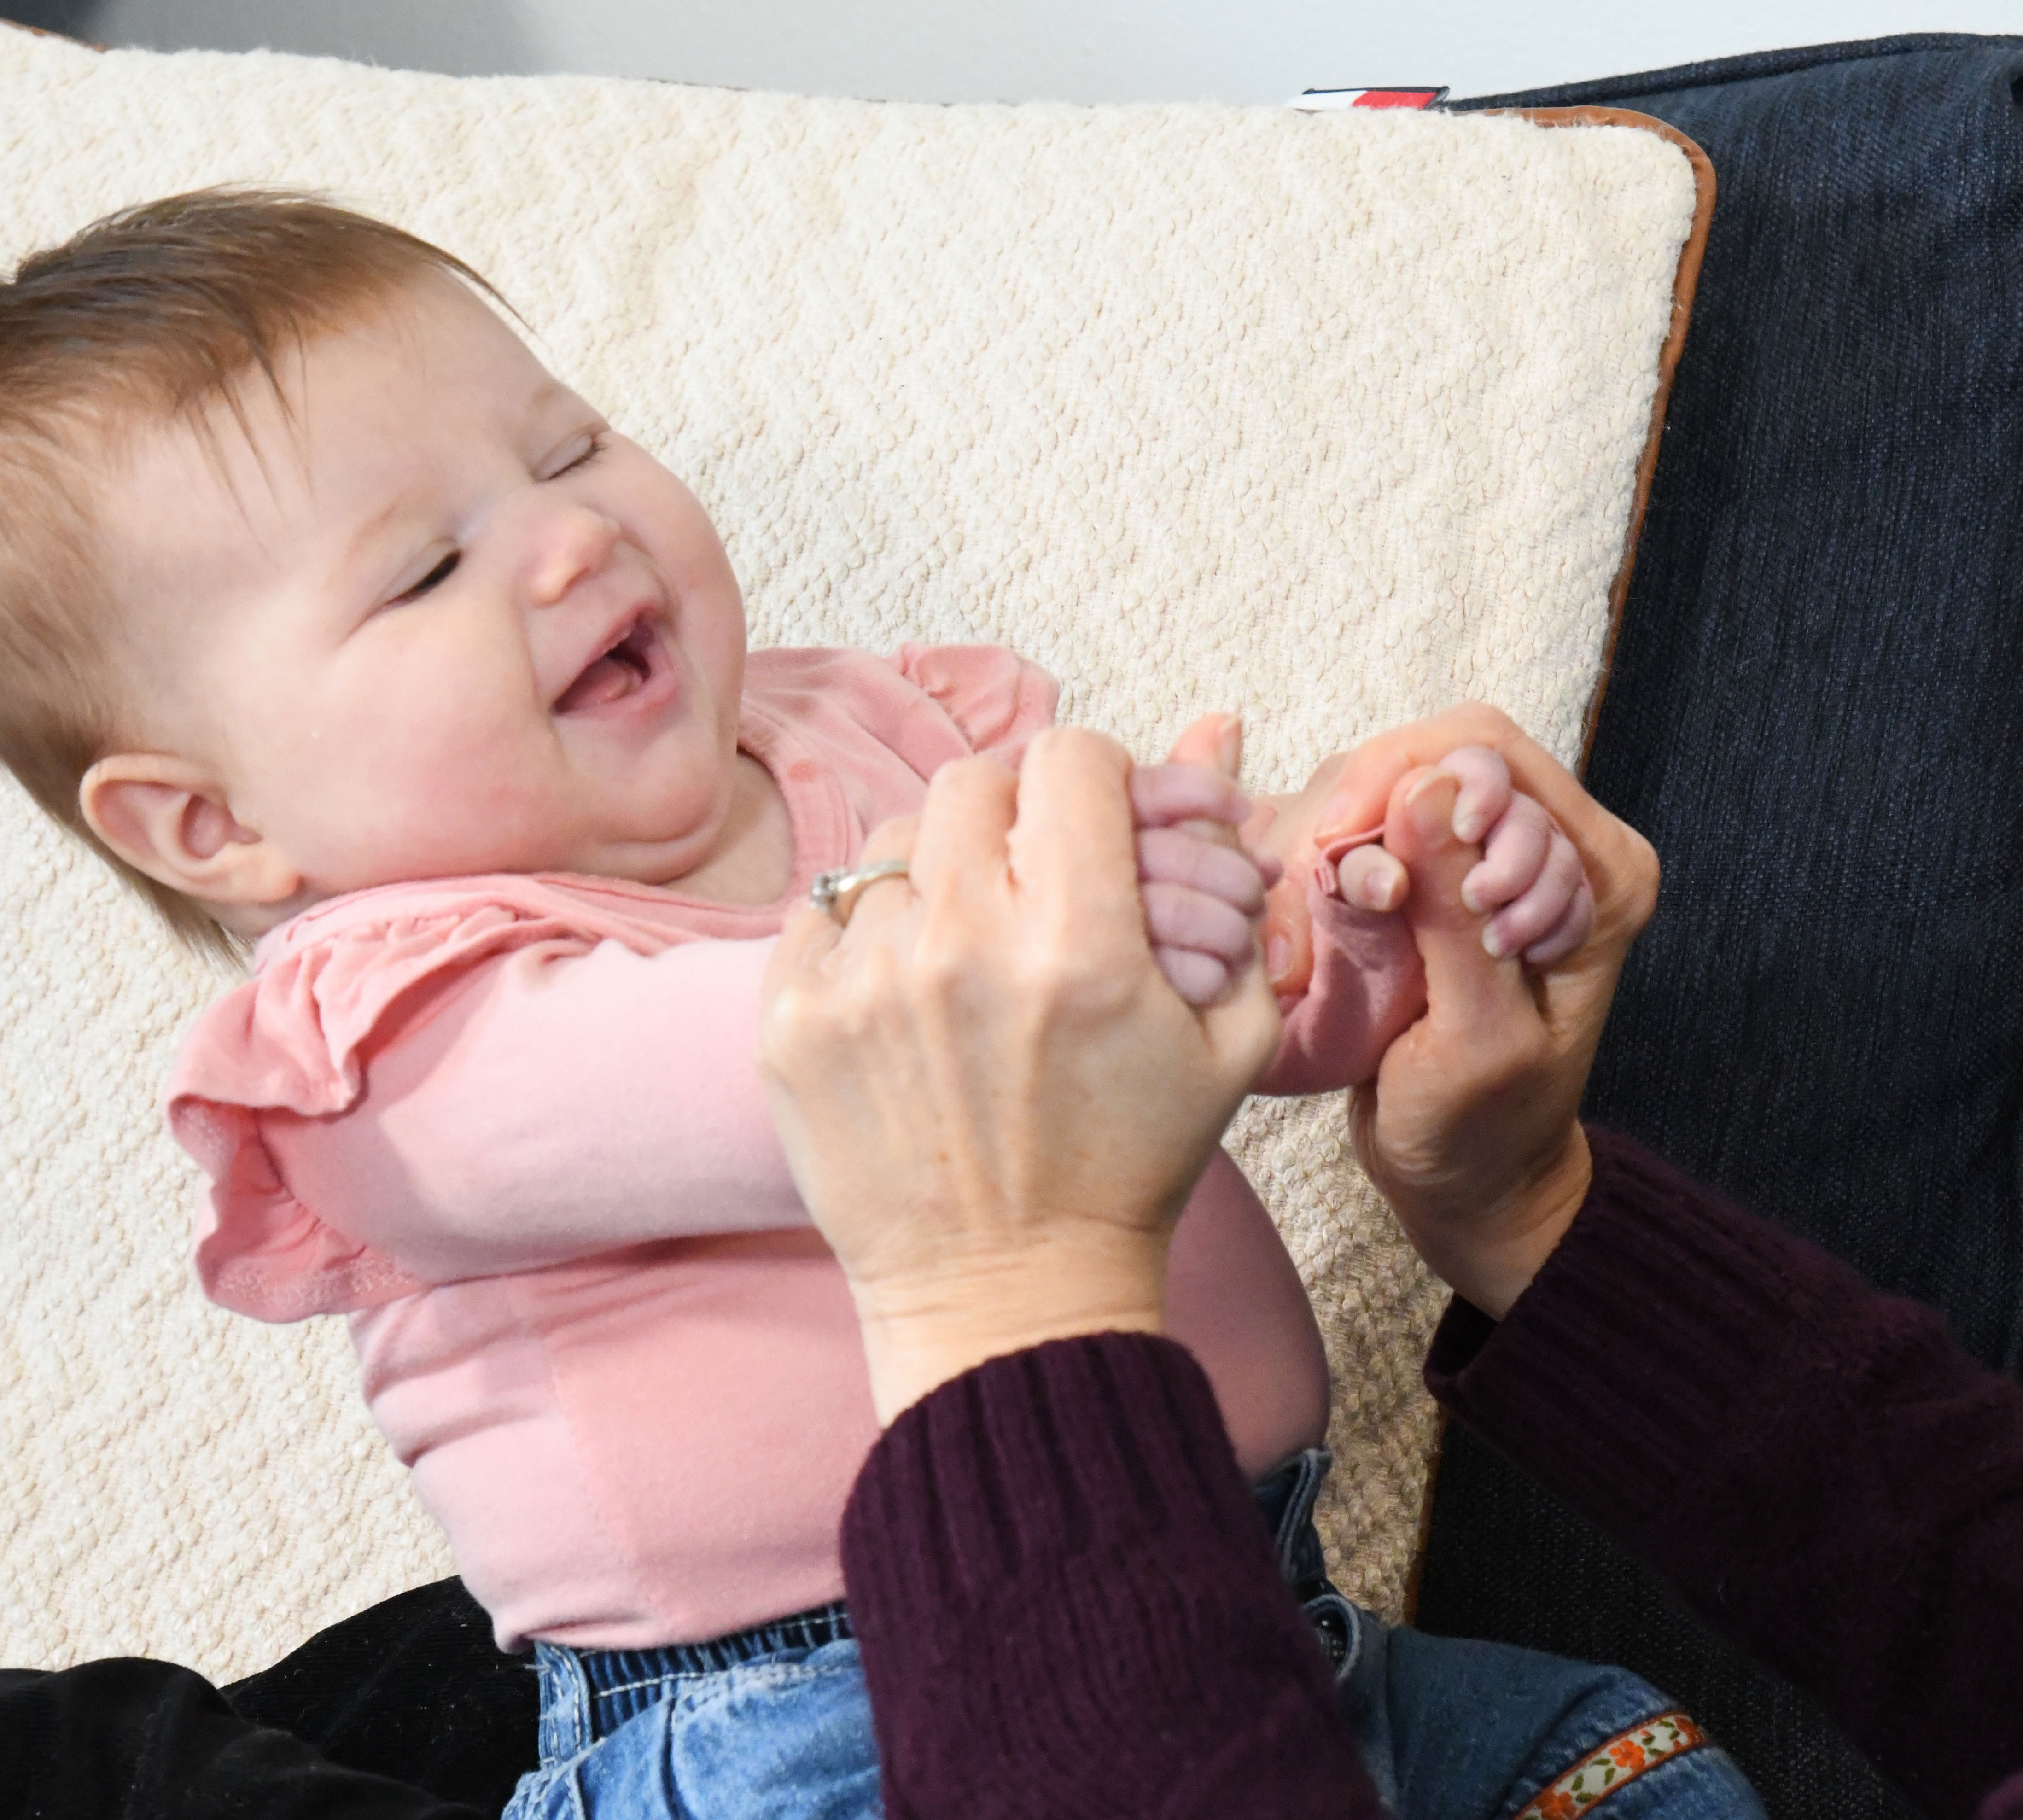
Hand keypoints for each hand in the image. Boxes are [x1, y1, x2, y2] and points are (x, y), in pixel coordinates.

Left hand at [758, 729, 1285, 1417]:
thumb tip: (1219, 727)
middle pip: (973, 780)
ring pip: (891, 839)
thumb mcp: (1229, 1029)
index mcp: (1080, 946)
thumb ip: (1232, 873)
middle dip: (1018, 811)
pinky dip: (869, 928)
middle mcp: (961, 949)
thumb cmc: (1132, 1163)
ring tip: (972, 939)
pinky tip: (911, 986)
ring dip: (940, 868)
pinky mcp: (790, 1024)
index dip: (1099, 777)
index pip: (1069, 760)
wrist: (1013, 1294)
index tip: (1101, 821)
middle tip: (1038, 872)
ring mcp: (862, 985)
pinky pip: (823, 908)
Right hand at [1335, 706, 1656, 1315]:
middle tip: (1327, 899)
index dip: (1406, 780)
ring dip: (1337, 844)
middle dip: (1362, 812)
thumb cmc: (1483, 1131)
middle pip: (1436, 755)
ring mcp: (1495, 857)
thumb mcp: (1474, 1037)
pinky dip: (1328, 865)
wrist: (1471, 1180)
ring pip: (1390, 786)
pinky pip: (1370, 828)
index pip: (1492, 754)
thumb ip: (1454, 918)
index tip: (1355, 857)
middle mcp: (1558, 846)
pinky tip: (1313, 931)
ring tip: (1317, 933)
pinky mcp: (1442, 880)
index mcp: (1600, 871)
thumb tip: (1430, 788)